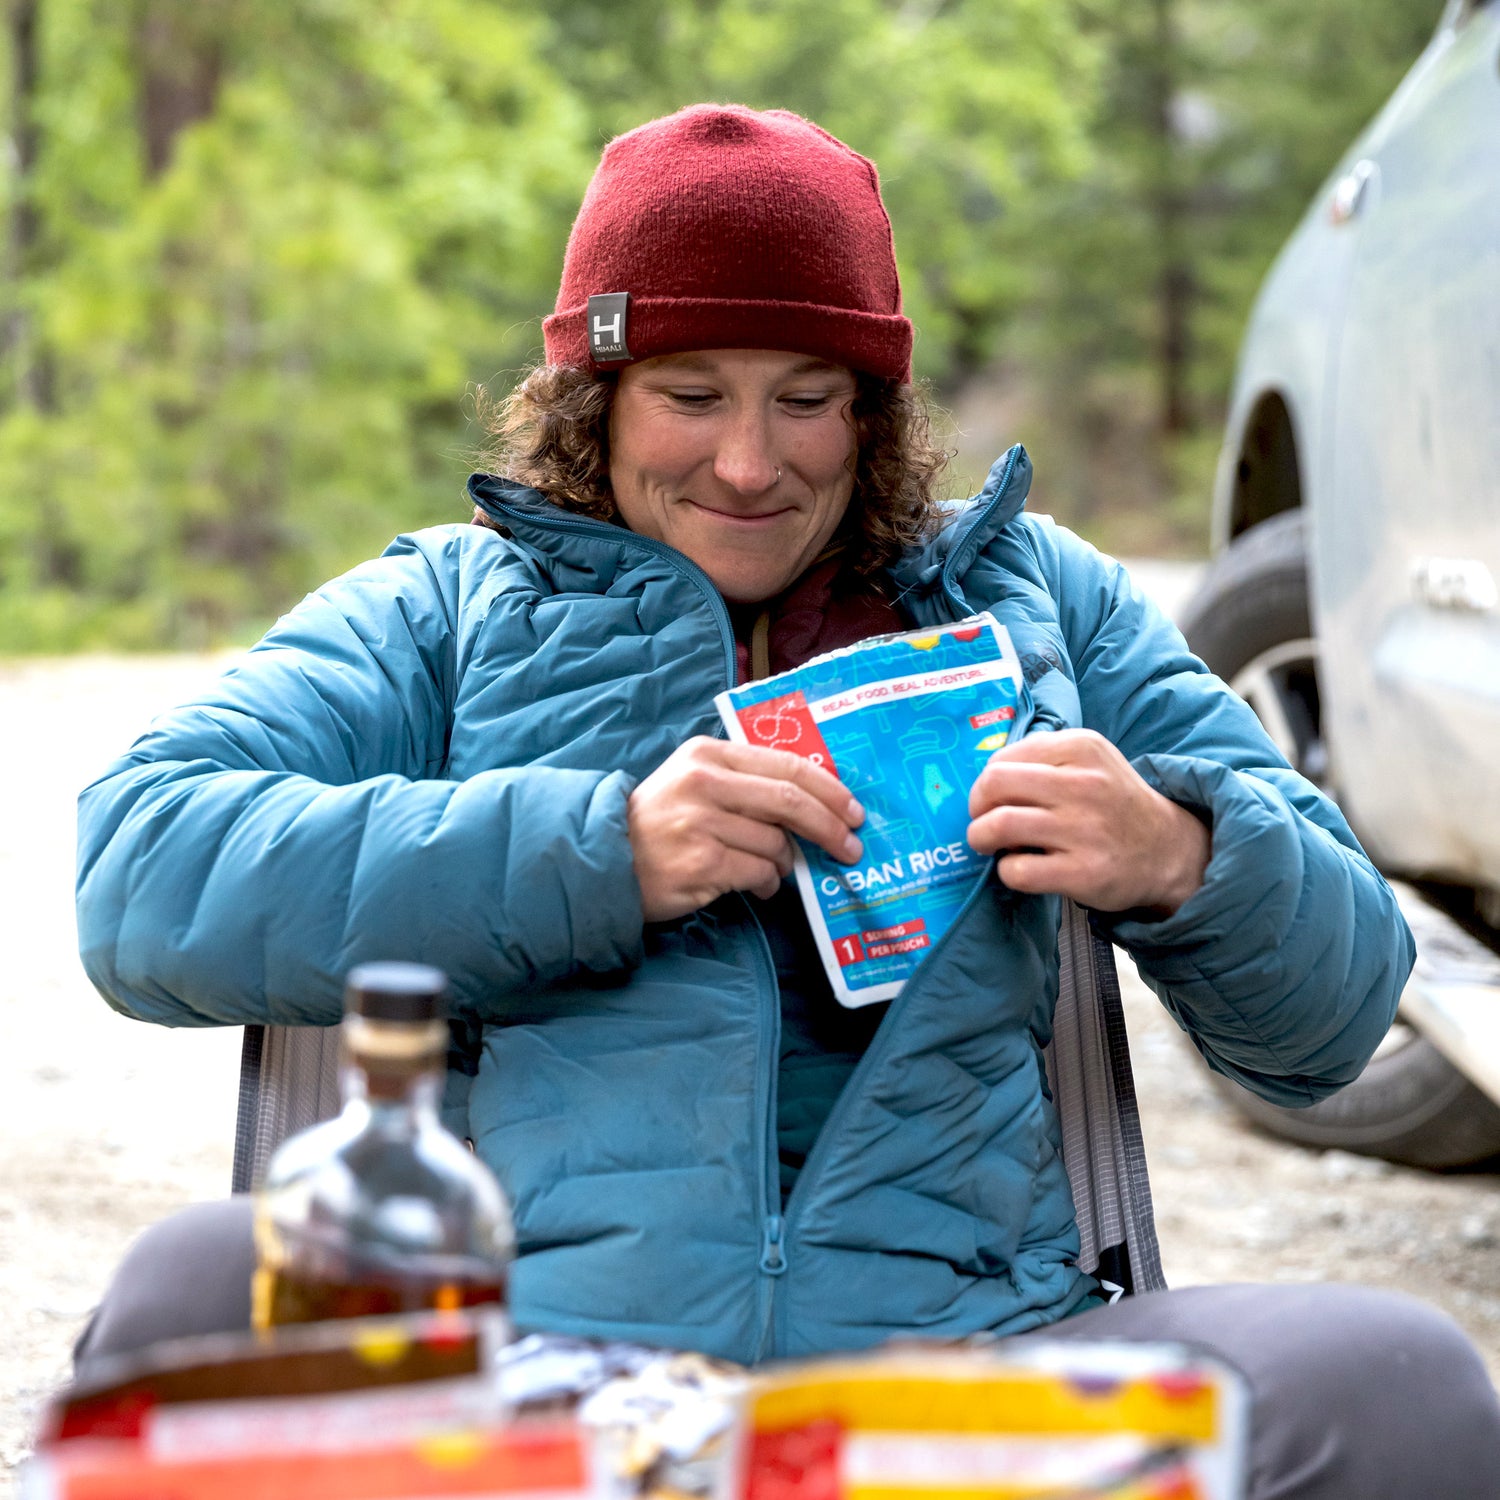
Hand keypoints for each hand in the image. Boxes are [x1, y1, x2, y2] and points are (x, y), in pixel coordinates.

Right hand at [628, 738, 864, 922]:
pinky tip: (760, 887)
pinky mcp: (702, 863)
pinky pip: (759, 874)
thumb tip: (813, 804)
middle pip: (791, 801)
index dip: (829, 789)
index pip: (786, 765)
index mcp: (709, 755)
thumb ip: (745, 782)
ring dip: (787, 863)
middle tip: (850, 847)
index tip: (853, 810)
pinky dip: (768, 884)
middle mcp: (705, 783)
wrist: (604, 860)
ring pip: (776, 844)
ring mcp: (702, 824)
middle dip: (830, 827)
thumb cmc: (658, 823)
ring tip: (778, 870)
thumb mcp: (693, 782)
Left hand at [966, 729, 1209, 915]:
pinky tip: (1020, 869)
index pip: (1003, 758)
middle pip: (994, 784)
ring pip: (999, 825)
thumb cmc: (1113, 804)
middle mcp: (1084, 784)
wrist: (1167, 851)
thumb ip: (1042, 758)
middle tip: (983, 820)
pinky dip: (1006, 871)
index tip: (995, 799)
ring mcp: (1085, 829)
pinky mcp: (1084, 872)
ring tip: (990, 845)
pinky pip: (1017, 871)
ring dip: (981, 838)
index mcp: (1081, 748)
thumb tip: (984, 777)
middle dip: (976, 806)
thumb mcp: (1090, 762)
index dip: (987, 782)